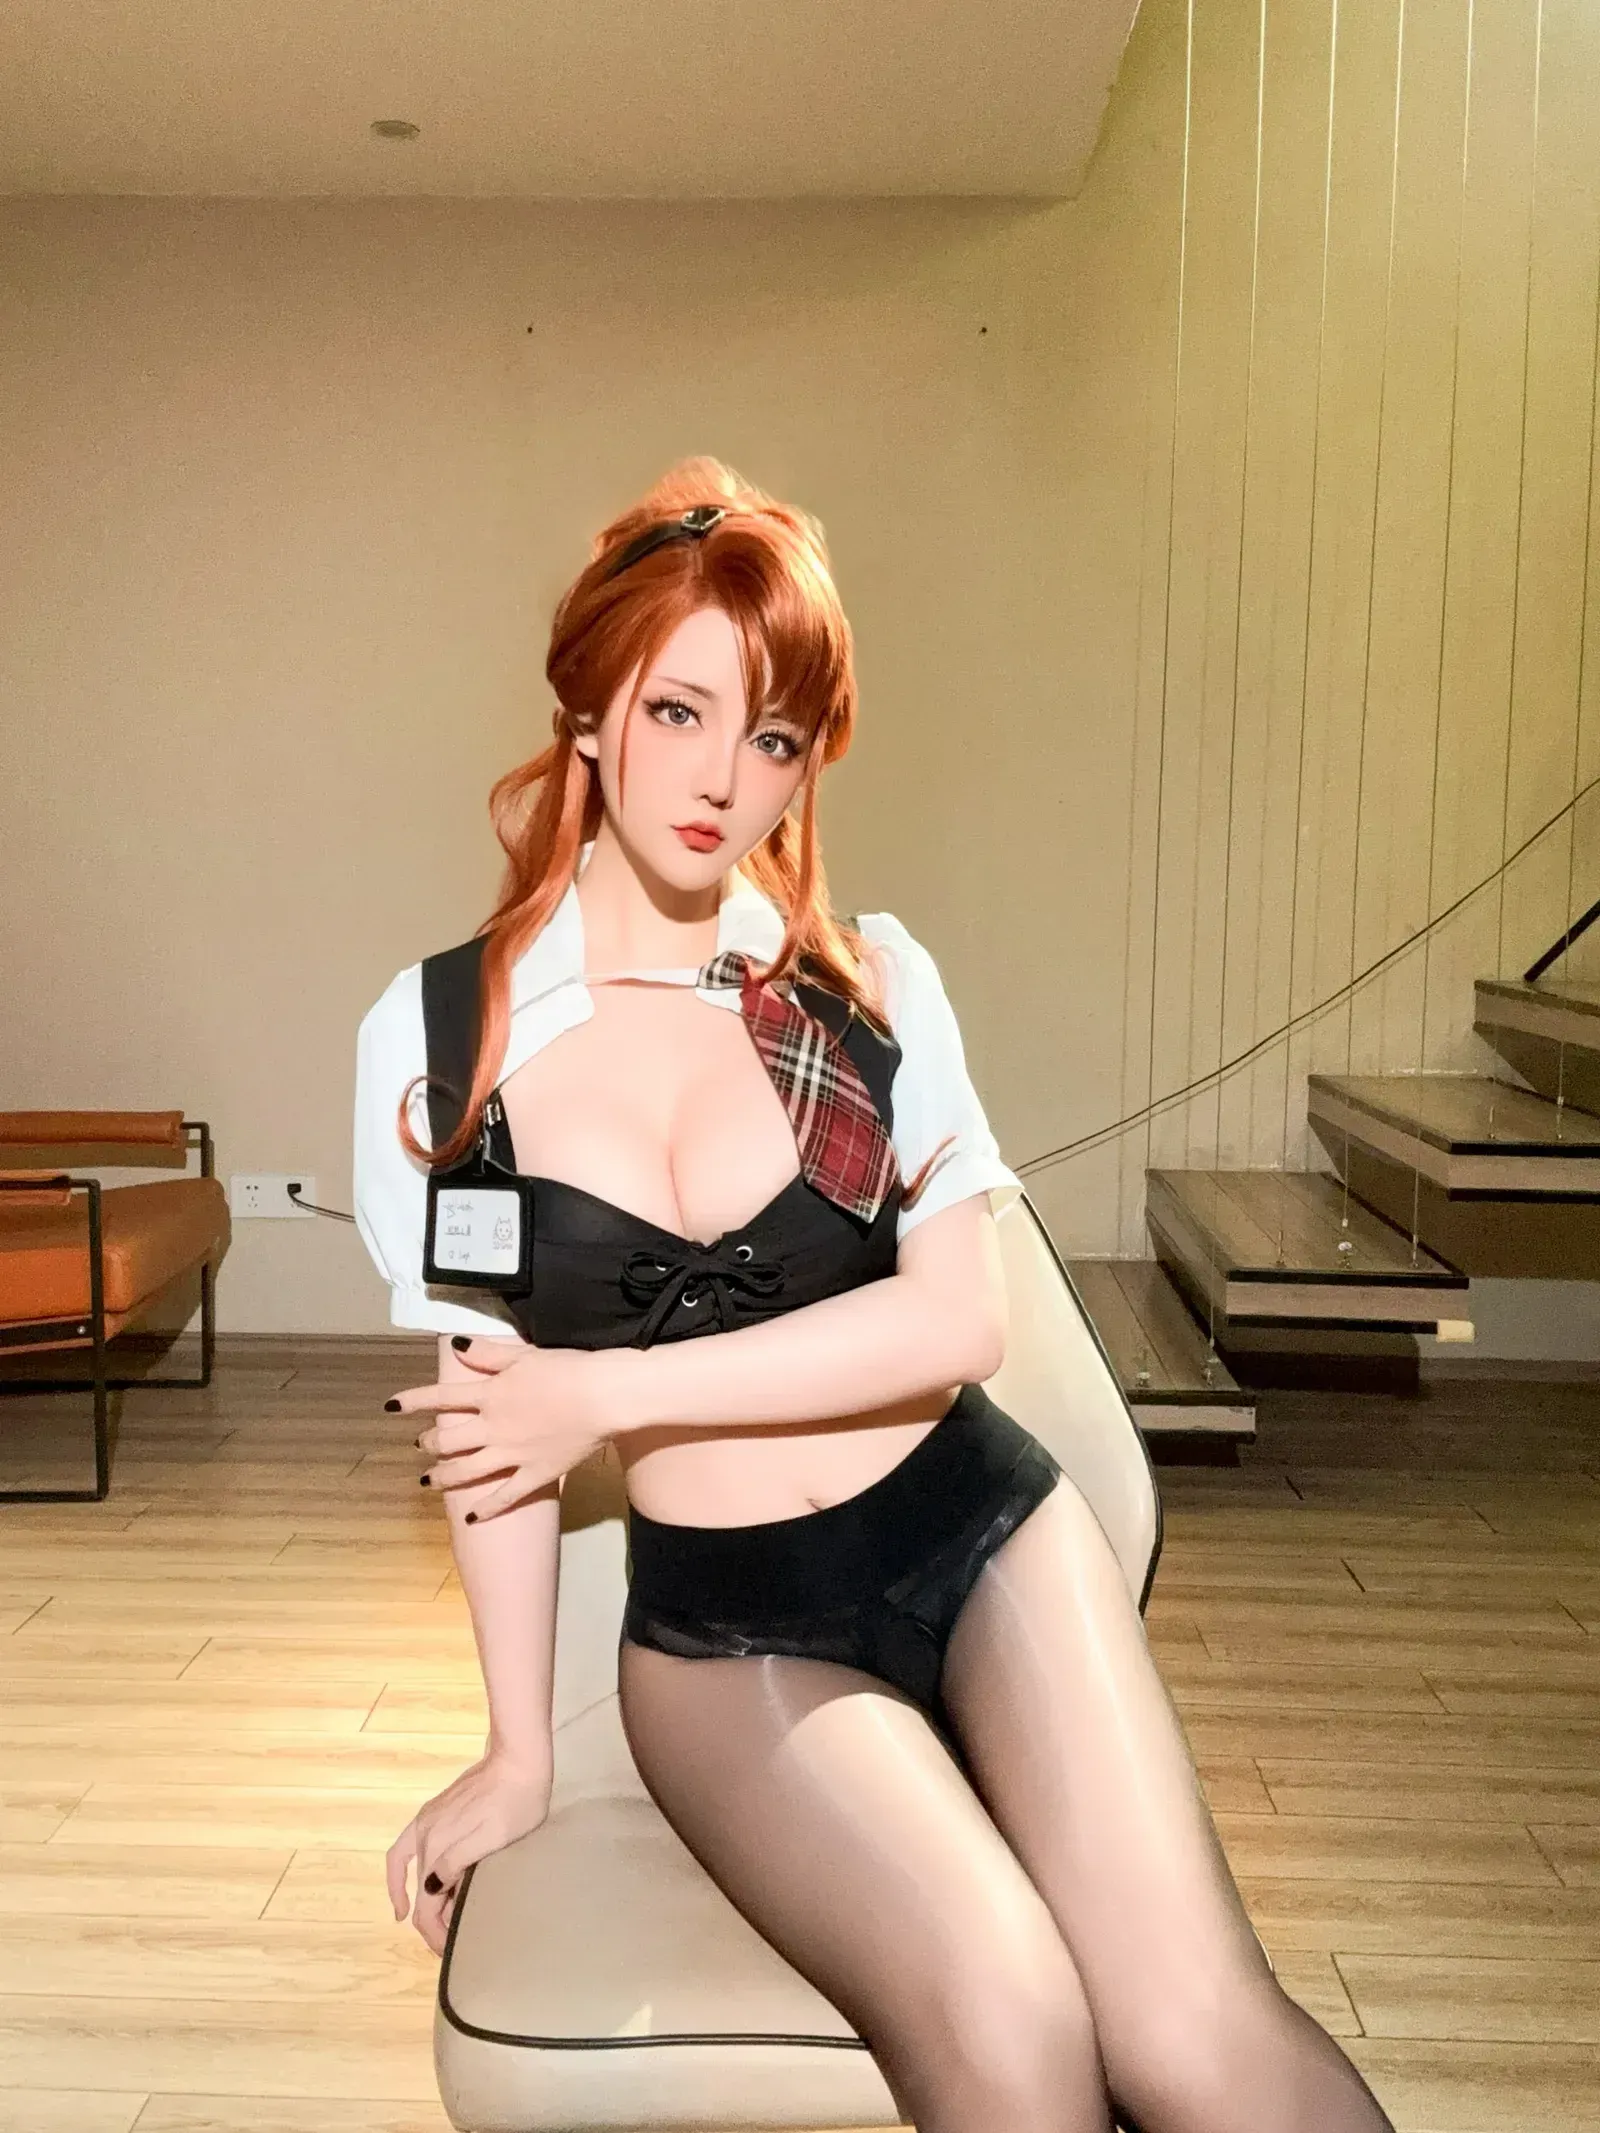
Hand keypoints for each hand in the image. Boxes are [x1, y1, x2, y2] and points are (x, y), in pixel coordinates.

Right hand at [386, 1745, 553, 1957]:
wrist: (519, 1760)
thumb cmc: (517, 1802)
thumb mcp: (495, 1838)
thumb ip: (458, 1863)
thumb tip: (431, 1889)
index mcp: (439, 1848)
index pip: (428, 1908)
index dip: (437, 1936)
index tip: (453, 1953)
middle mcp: (425, 1838)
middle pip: (422, 1895)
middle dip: (435, 1925)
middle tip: (457, 1944)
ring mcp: (426, 1824)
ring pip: (417, 1877)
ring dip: (425, 1904)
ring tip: (442, 1925)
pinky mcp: (432, 1814)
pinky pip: (403, 1851)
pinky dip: (399, 1876)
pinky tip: (402, 1896)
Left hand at [394, 1339, 636, 1519]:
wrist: (602, 1395)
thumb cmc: (566, 1368)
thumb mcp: (523, 1355)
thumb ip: (488, 1354)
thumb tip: (457, 1344)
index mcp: (490, 1395)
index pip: (440, 1397)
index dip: (412, 1401)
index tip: (390, 1407)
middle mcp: (493, 1427)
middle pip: (449, 1440)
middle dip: (429, 1444)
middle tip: (421, 1446)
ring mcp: (512, 1455)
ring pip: (467, 1472)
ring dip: (443, 1477)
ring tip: (428, 1481)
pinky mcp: (534, 1475)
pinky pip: (504, 1496)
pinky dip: (486, 1508)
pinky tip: (471, 1517)